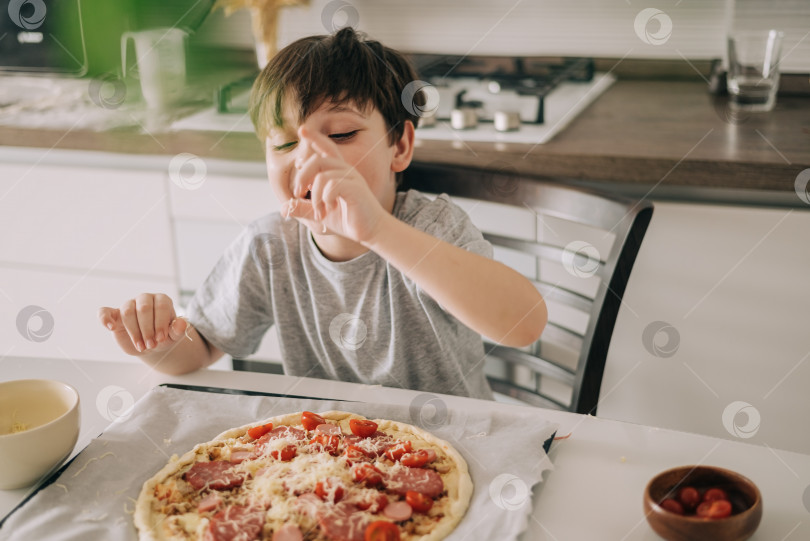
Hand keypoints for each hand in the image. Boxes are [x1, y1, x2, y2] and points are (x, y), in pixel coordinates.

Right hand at [98, 293, 187, 356]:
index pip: (161, 306)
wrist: (151, 345)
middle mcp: (145, 299)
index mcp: (162, 300)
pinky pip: (104, 311)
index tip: (161, 339)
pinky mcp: (115, 315)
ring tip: (141, 346)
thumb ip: (178, 330)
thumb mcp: (174, 336)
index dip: (160, 323)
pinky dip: (105, 318)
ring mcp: (129, 305)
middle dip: (147, 329)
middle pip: (144, 308)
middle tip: (151, 345)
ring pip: (127, 311)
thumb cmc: (163, 337)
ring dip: (134, 331)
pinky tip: (110, 327)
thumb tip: (182, 323)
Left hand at [284, 126, 385, 243]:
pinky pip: (333, 186)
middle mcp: (345, 170)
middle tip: (298, 194)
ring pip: (322, 176)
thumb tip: (283, 209)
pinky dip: (325, 199)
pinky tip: (329, 208)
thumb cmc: (347, 219)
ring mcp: (352, 178)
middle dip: (302, 177)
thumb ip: (303, 209)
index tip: (302, 130)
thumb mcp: (320, 214)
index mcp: (338, 172)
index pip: (326, 148)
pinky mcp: (356, 189)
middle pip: (317, 160)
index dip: (315, 137)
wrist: (371, 231)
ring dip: (315, 196)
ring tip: (319, 212)